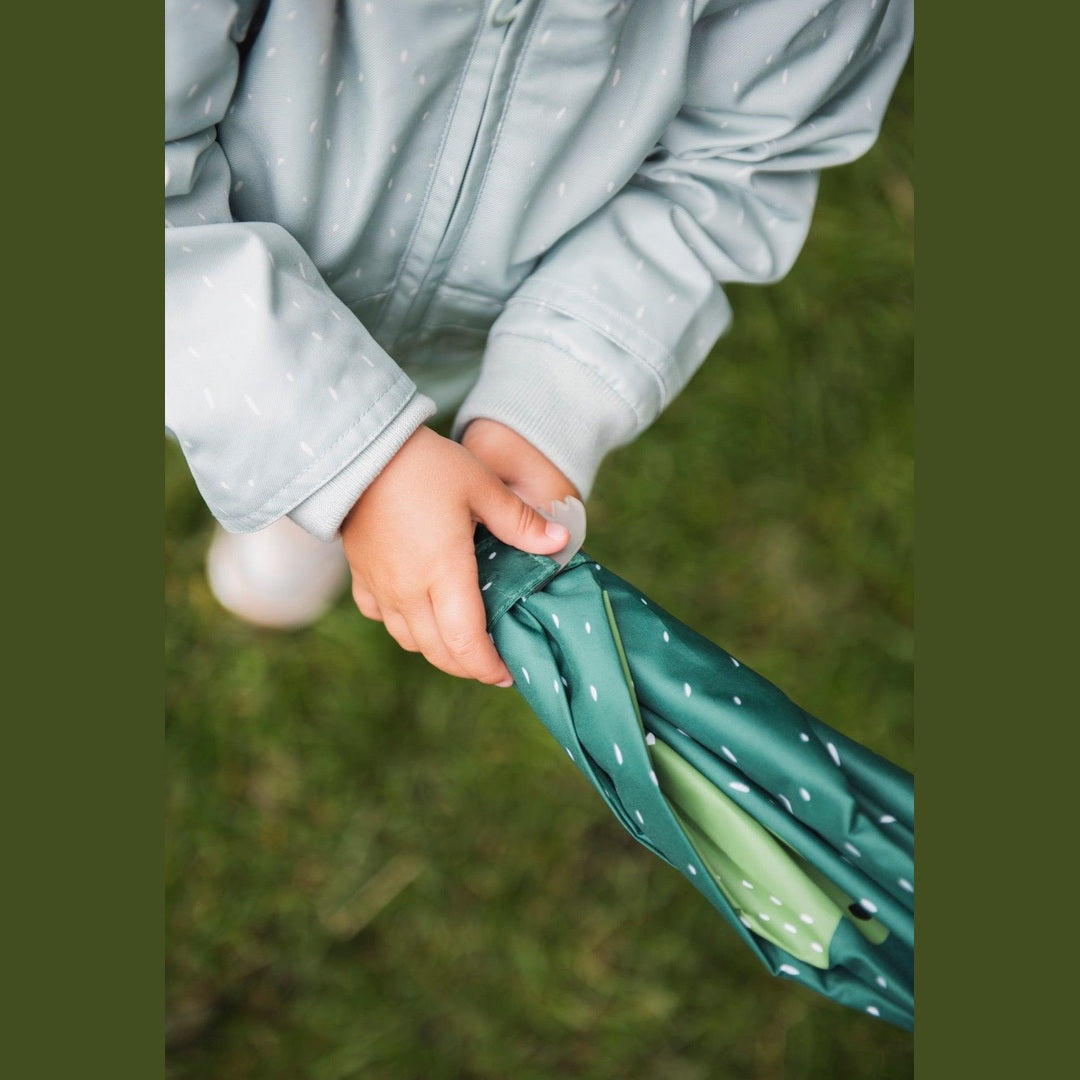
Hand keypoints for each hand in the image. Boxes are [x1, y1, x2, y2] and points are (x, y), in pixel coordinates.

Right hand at [341, 426, 570, 685]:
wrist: (356, 450)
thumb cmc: (425, 465)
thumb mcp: (481, 486)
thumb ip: (520, 521)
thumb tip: (560, 542)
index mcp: (444, 573)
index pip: (467, 643)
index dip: (488, 667)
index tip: (508, 673)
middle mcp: (409, 591)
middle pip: (439, 652)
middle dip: (468, 666)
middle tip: (492, 663)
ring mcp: (381, 587)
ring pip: (410, 641)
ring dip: (438, 650)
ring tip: (462, 642)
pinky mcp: (362, 576)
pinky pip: (383, 618)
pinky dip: (405, 627)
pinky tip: (419, 612)